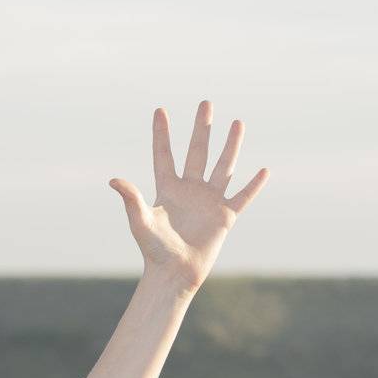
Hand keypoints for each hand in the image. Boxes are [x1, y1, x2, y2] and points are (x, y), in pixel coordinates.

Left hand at [109, 101, 268, 293]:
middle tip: (205, 103)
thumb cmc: (154, 251)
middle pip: (197, 152)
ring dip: (230, 145)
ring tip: (238, 122)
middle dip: (201, 128)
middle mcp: (190, 190)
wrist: (174, 274)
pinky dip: (253, 185)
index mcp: (168, 189)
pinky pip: (242, 197)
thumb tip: (114, 180)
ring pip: (222, 167)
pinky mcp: (224, 216)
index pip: (164, 155)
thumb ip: (131, 199)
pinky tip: (263, 170)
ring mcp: (208, 201)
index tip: (159, 110)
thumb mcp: (141, 222)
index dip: (161, 134)